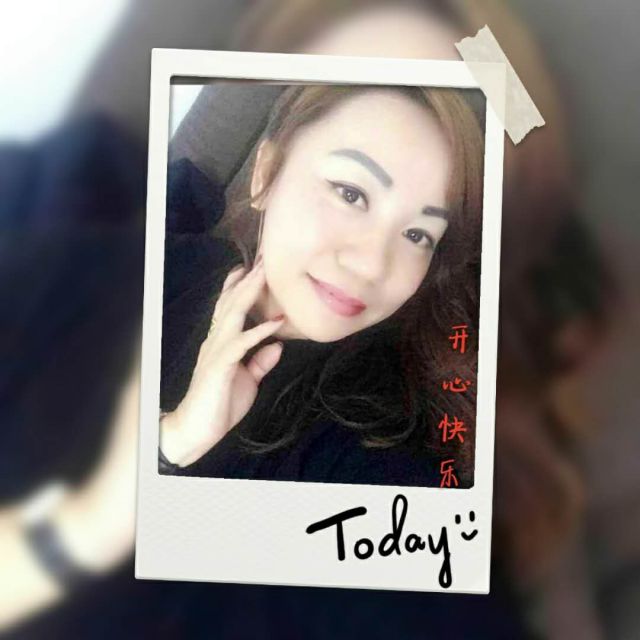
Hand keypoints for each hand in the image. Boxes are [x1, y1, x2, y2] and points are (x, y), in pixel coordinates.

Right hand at [160, 259, 284, 466]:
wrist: (196, 432)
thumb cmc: (219, 406)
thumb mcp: (247, 381)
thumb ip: (260, 362)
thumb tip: (278, 345)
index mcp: (221, 344)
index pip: (229, 309)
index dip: (239, 288)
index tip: (252, 268)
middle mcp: (216, 342)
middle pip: (231, 304)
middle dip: (247, 281)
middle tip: (261, 259)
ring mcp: (216, 352)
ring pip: (233, 316)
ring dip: (249, 294)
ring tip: (264, 275)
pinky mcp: (220, 366)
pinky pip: (240, 344)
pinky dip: (258, 332)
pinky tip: (273, 323)